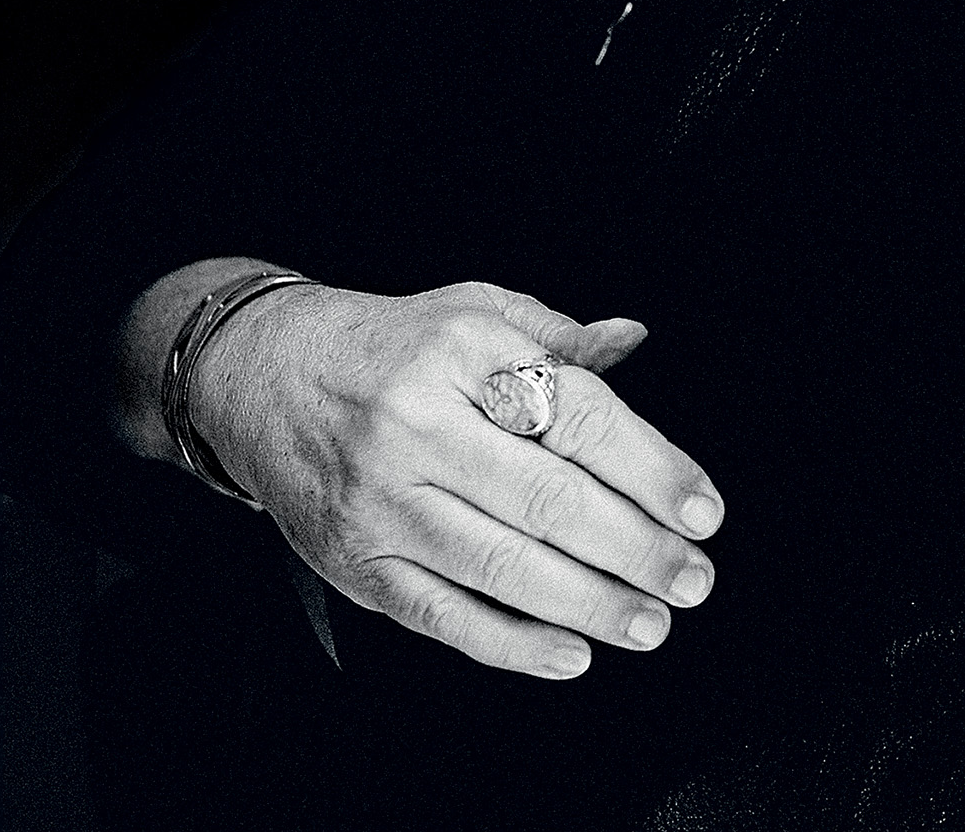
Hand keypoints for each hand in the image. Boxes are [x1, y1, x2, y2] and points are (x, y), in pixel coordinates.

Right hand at [186, 278, 721, 677]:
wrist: (263, 375)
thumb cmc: (392, 343)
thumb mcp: (474, 309)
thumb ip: (557, 333)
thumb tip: (634, 339)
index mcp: (464, 351)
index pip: (577, 417)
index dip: (650, 469)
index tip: (701, 510)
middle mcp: (420, 425)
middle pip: (548, 499)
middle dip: (634, 548)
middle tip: (693, 579)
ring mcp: (383, 501)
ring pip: (502, 567)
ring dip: (590, 604)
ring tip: (651, 621)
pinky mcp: (358, 563)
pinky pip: (445, 616)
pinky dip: (513, 644)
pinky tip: (572, 654)